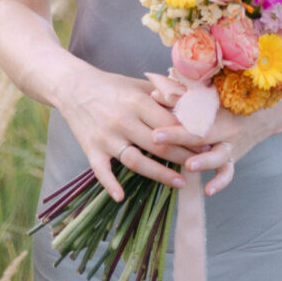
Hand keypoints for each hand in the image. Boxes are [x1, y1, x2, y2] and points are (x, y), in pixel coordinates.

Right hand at [58, 62, 208, 200]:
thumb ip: (164, 93)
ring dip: (160, 174)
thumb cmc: (112, 85)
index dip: (190, 134)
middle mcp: (123, 120)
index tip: (208, 143)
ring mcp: (106, 137)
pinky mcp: (91, 149)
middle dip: (183, 156)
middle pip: (159, 144)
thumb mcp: (139, 83)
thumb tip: (193, 101)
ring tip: (181, 182)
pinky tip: (122, 197)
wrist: (73, 87)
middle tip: (202, 165)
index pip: (170, 122)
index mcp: (137, 101)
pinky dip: (111, 184)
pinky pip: (101, 171)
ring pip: (137, 161)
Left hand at [151, 105, 263, 197]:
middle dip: (178, 136)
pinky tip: (208, 190)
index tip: (153, 122)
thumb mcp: (206, 94)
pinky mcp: (233, 157)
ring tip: (189, 166)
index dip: (172, 115)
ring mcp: (230, 143)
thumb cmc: (226, 102)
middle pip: (201, 132)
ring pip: (219, 155)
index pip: (191, 113)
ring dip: (204, 161)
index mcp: (214, 108)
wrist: (261, 115)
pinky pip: (228, 172)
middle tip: (156, 138)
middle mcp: (224, 126)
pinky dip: (220, 182)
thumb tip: (153, 96)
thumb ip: (180, 95)